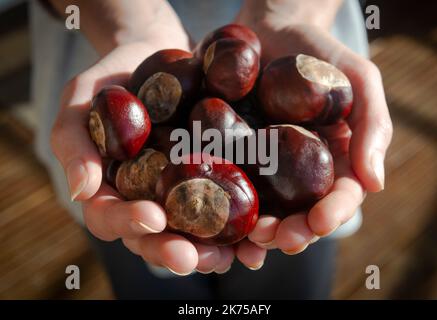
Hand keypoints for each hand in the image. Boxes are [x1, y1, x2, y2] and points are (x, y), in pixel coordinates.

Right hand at [51, 42, 266, 274]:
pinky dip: (240, 226)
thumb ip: (74, 142)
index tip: (153, 217)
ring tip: (232, 256)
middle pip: (155, 237)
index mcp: (110, 190)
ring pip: (191, 233)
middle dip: (173, 250)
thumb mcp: (80, 101)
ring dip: (210, 251)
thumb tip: (82, 191)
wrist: (154, 54)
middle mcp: (146, 199)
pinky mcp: (211, 178)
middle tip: (195, 258)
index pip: (111, 218)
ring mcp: (179, 192)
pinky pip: (224, 207)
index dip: (129, 223)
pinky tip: (258, 233)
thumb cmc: (111, 79)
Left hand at [243, 23, 392, 251]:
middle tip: (278, 238)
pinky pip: (229, 183)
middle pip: (300, 212)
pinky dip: (225, 204)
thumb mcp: (357, 78)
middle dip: (293, 231)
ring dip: (259, 230)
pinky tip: (218, 217)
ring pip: (265, 208)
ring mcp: (263, 165)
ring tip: (251, 237)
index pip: (339, 196)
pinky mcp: (231, 154)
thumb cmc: (318, 50)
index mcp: (333, 159)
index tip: (319, 222)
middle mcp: (298, 171)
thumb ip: (372, 125)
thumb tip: (375, 183)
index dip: (333, 213)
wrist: (268, 28)